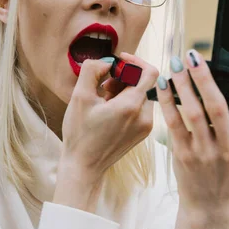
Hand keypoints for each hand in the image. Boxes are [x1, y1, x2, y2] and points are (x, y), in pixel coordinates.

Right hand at [61, 52, 158, 181]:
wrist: (83, 166)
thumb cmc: (80, 133)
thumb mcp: (79, 96)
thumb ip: (93, 70)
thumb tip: (107, 61)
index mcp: (131, 106)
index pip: (149, 72)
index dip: (135, 61)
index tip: (119, 62)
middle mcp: (144, 116)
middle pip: (145, 83)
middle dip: (125, 77)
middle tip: (104, 84)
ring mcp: (146, 126)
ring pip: (143, 95)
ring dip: (126, 89)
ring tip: (105, 98)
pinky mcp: (143, 133)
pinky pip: (141, 108)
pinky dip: (128, 102)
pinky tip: (110, 110)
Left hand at [156, 41, 228, 216]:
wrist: (209, 202)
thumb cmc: (224, 164)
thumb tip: (219, 78)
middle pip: (218, 104)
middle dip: (204, 77)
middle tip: (192, 54)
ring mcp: (207, 152)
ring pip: (194, 112)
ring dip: (182, 86)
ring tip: (174, 65)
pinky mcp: (185, 156)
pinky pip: (175, 123)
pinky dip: (168, 102)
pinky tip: (163, 86)